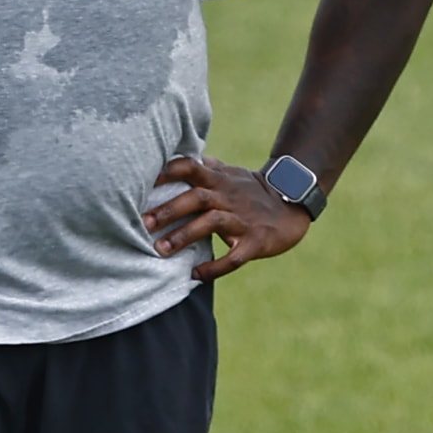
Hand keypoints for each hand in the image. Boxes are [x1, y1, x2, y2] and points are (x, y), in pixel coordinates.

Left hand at [143, 156, 310, 280]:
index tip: (140, 182)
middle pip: (195, 198)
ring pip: (210, 223)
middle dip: (168, 210)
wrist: (292, 203)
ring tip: (160, 250)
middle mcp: (228, 196)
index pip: (189, 167)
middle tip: (142, 224)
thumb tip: (176, 157)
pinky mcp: (255, 241)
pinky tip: (195, 275)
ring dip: (184, 236)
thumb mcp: (229, 173)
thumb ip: (204, 167)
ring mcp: (242, 219)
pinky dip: (214, 267)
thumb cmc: (251, 189)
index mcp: (218, 179)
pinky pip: (234, 257)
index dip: (166, 171)